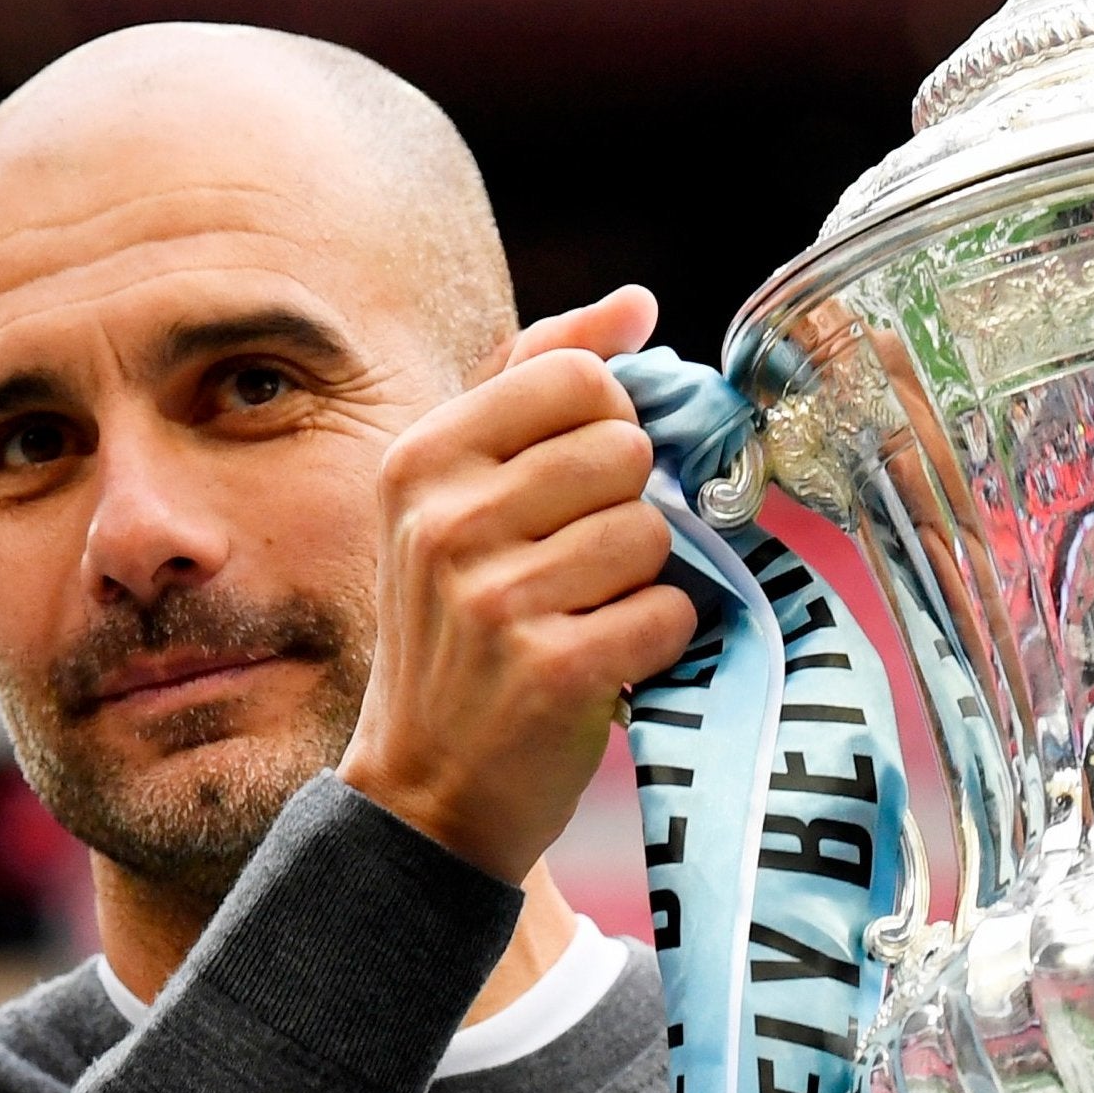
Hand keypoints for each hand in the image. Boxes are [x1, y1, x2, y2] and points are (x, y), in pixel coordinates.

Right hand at [339, 284, 698, 882]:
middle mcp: (447, 520)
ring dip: (644, 580)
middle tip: (578, 570)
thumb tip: (637, 302)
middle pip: (629, 452)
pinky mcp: (555, 669)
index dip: (609, 430)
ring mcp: (496, 598)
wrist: (428, 790)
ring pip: (655, 532)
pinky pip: (670, 610)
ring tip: (585, 617)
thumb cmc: (460, 630)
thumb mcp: (461, 496)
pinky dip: (657, 642)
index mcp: (423, 458)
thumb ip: (541, 381)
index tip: (575, 488)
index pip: (582, 379)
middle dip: (627, 510)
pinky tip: (604, 665)